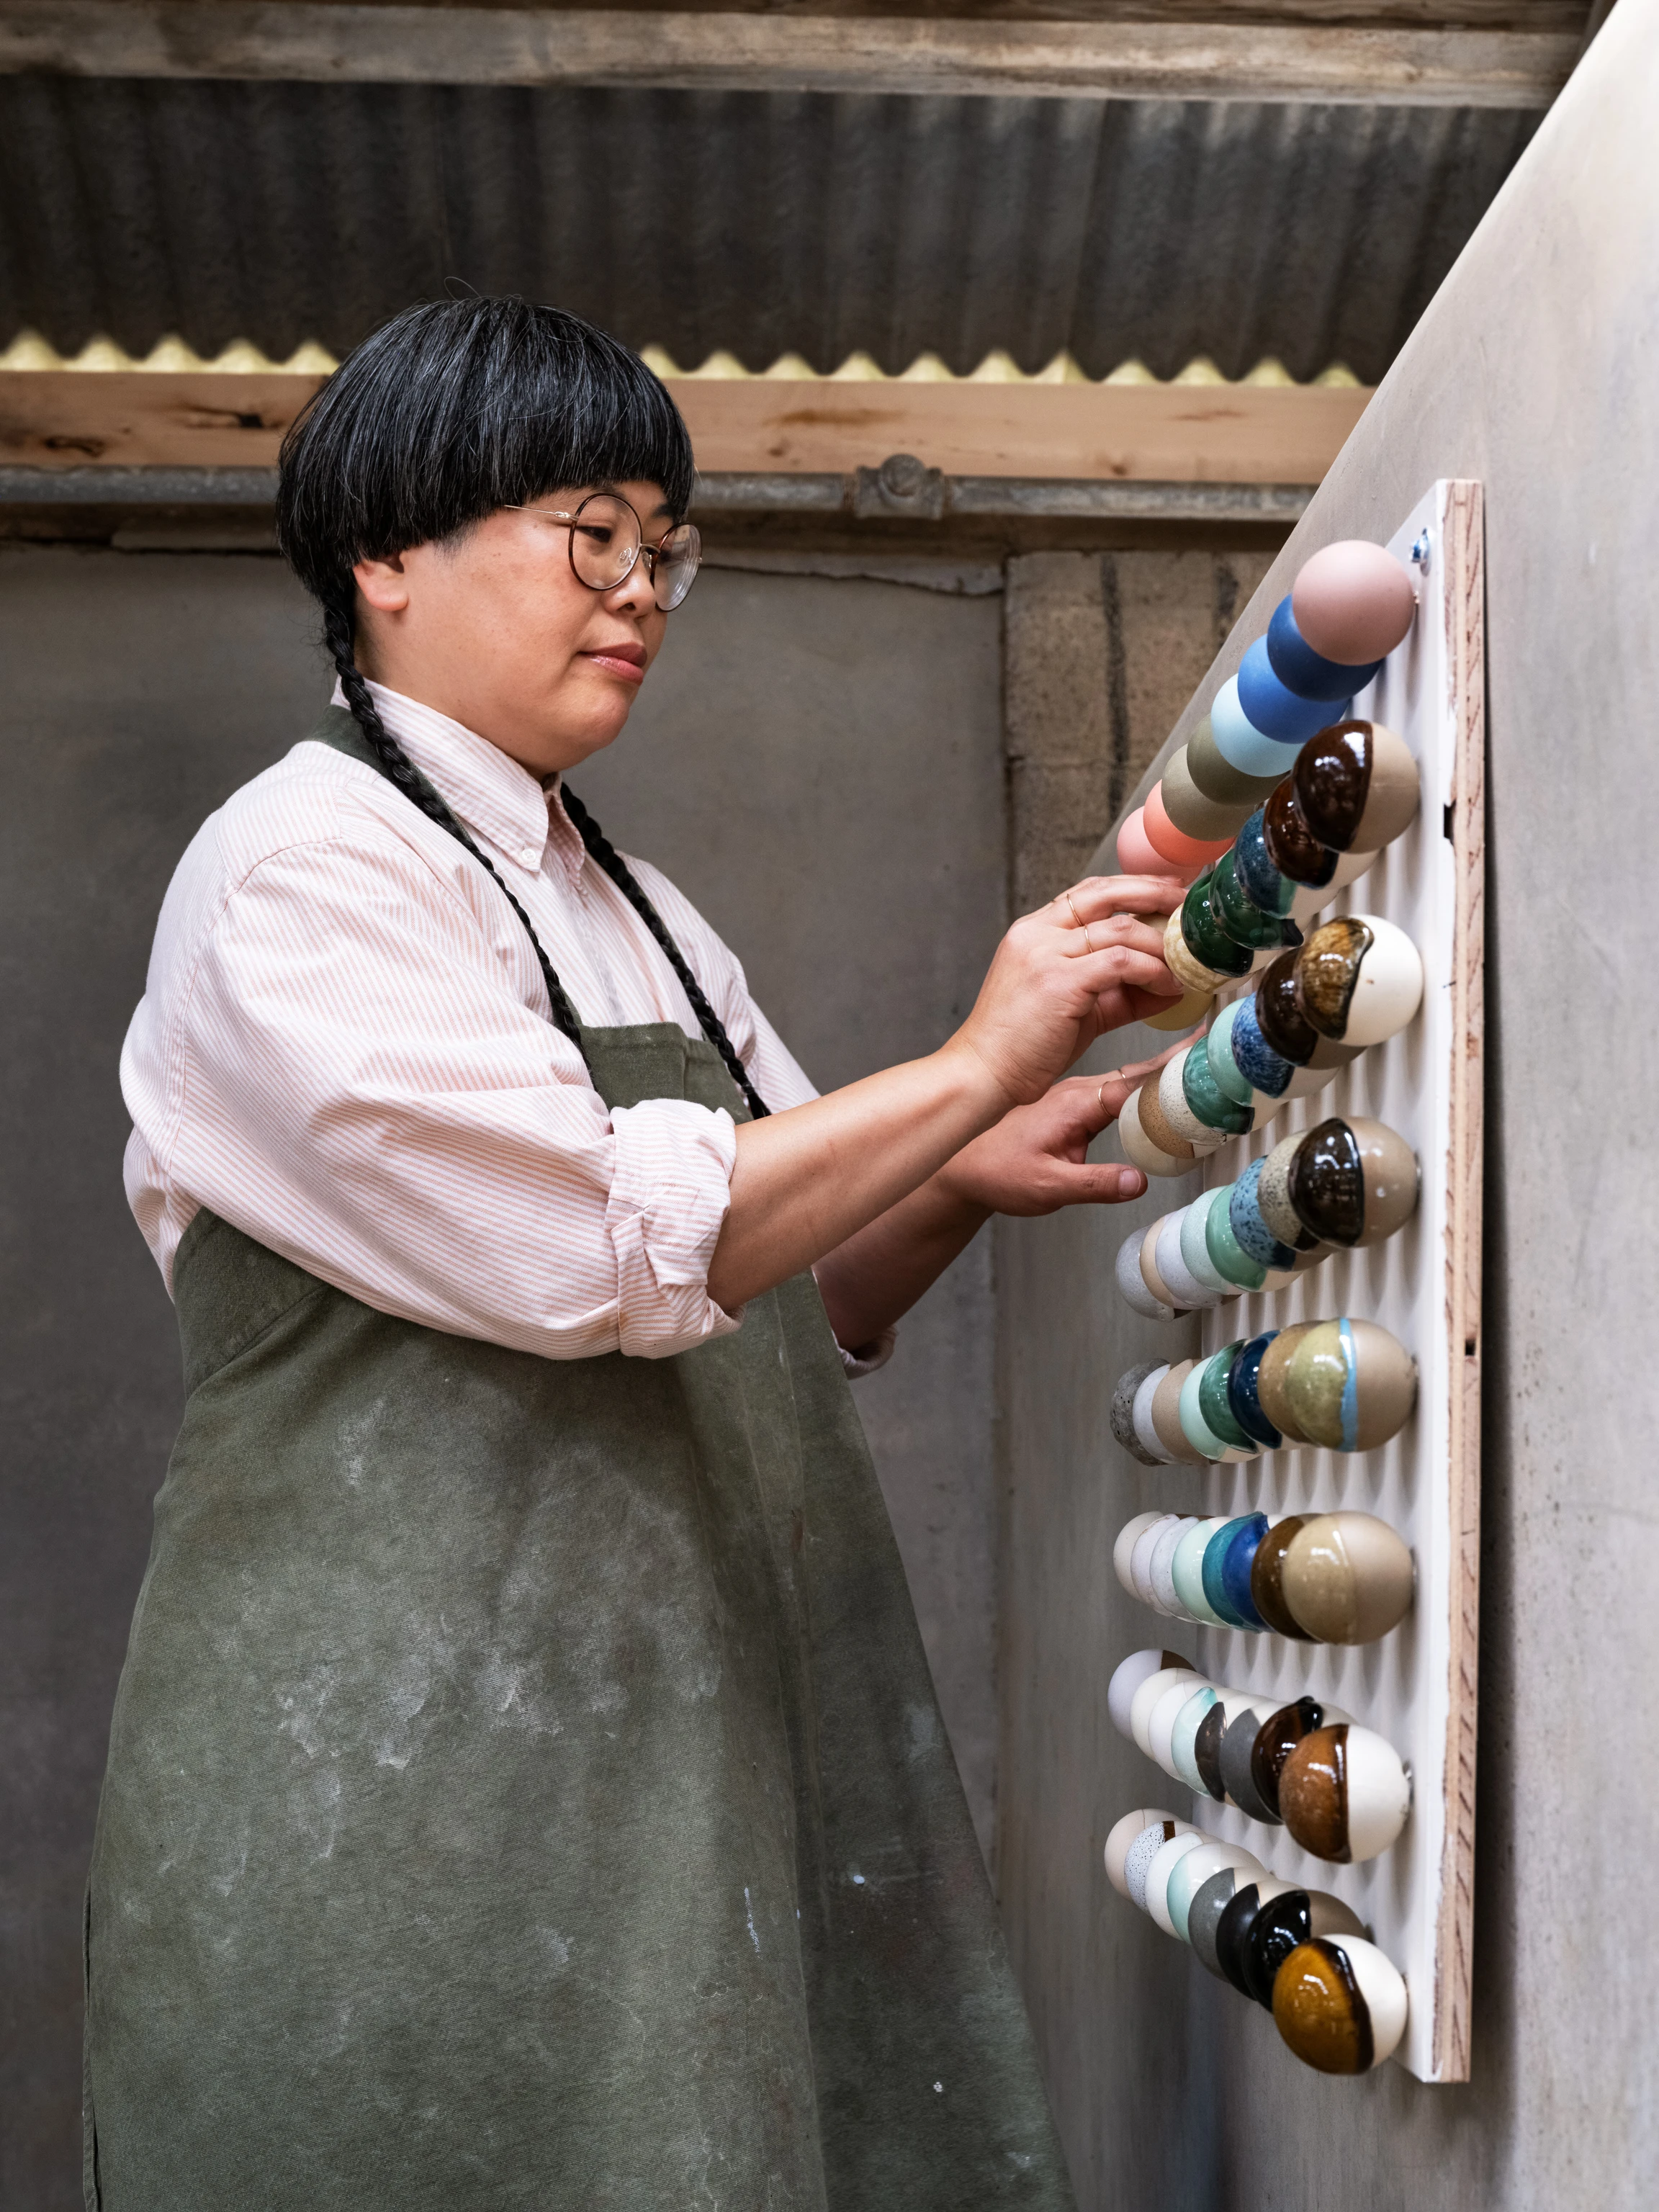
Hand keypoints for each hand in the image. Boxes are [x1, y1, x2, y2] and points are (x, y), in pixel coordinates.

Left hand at [936, 1040, 1190, 1217]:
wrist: (959, 1164)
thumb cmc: (995, 1172)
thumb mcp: (1046, 1187)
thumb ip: (1094, 1184)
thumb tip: (1139, 1183)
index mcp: (1076, 1104)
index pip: (1135, 1085)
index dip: (1172, 1075)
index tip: (1205, 1060)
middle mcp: (1079, 1092)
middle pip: (1138, 1072)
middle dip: (1178, 1059)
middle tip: (1217, 1041)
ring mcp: (1076, 1094)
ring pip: (1128, 1076)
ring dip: (1163, 1066)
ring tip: (1203, 1051)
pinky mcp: (1072, 1102)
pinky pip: (1115, 1086)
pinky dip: (1142, 1079)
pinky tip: (1162, 1079)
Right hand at [950, 876, 1182, 1109]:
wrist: (983, 1073)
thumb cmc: (1022, 1045)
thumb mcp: (1074, 1007)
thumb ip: (1116, 990)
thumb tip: (1167, 985)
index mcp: (1033, 931)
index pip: (1089, 893)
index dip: (1133, 887)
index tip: (1167, 892)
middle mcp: (1037, 933)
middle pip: (1106, 893)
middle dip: (1154, 893)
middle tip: (1187, 905)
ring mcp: (1046, 953)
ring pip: (1121, 929)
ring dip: (1161, 946)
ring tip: (1183, 965)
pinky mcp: (1059, 980)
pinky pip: (1120, 963)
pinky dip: (1151, 971)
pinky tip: (1167, 986)